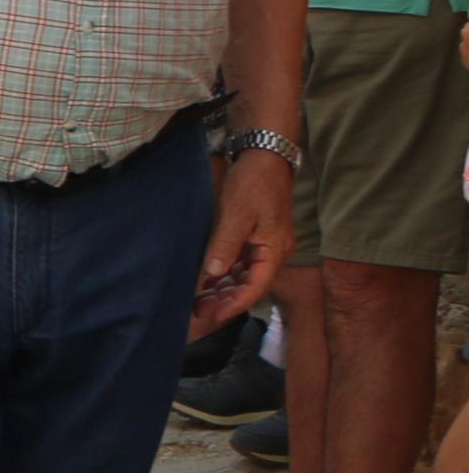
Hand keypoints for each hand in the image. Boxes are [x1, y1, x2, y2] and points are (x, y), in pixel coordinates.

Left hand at [192, 148, 293, 332]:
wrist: (264, 156)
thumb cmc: (253, 183)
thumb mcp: (237, 214)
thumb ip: (225, 244)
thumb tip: (213, 273)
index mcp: (274, 250)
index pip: (256, 287)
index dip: (235, 303)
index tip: (213, 316)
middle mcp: (272, 252)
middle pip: (249, 284)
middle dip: (225, 300)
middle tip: (199, 312)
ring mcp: (264, 245)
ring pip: (244, 275)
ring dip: (223, 289)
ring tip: (199, 301)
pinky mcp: (255, 237)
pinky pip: (240, 263)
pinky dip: (225, 273)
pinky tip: (208, 282)